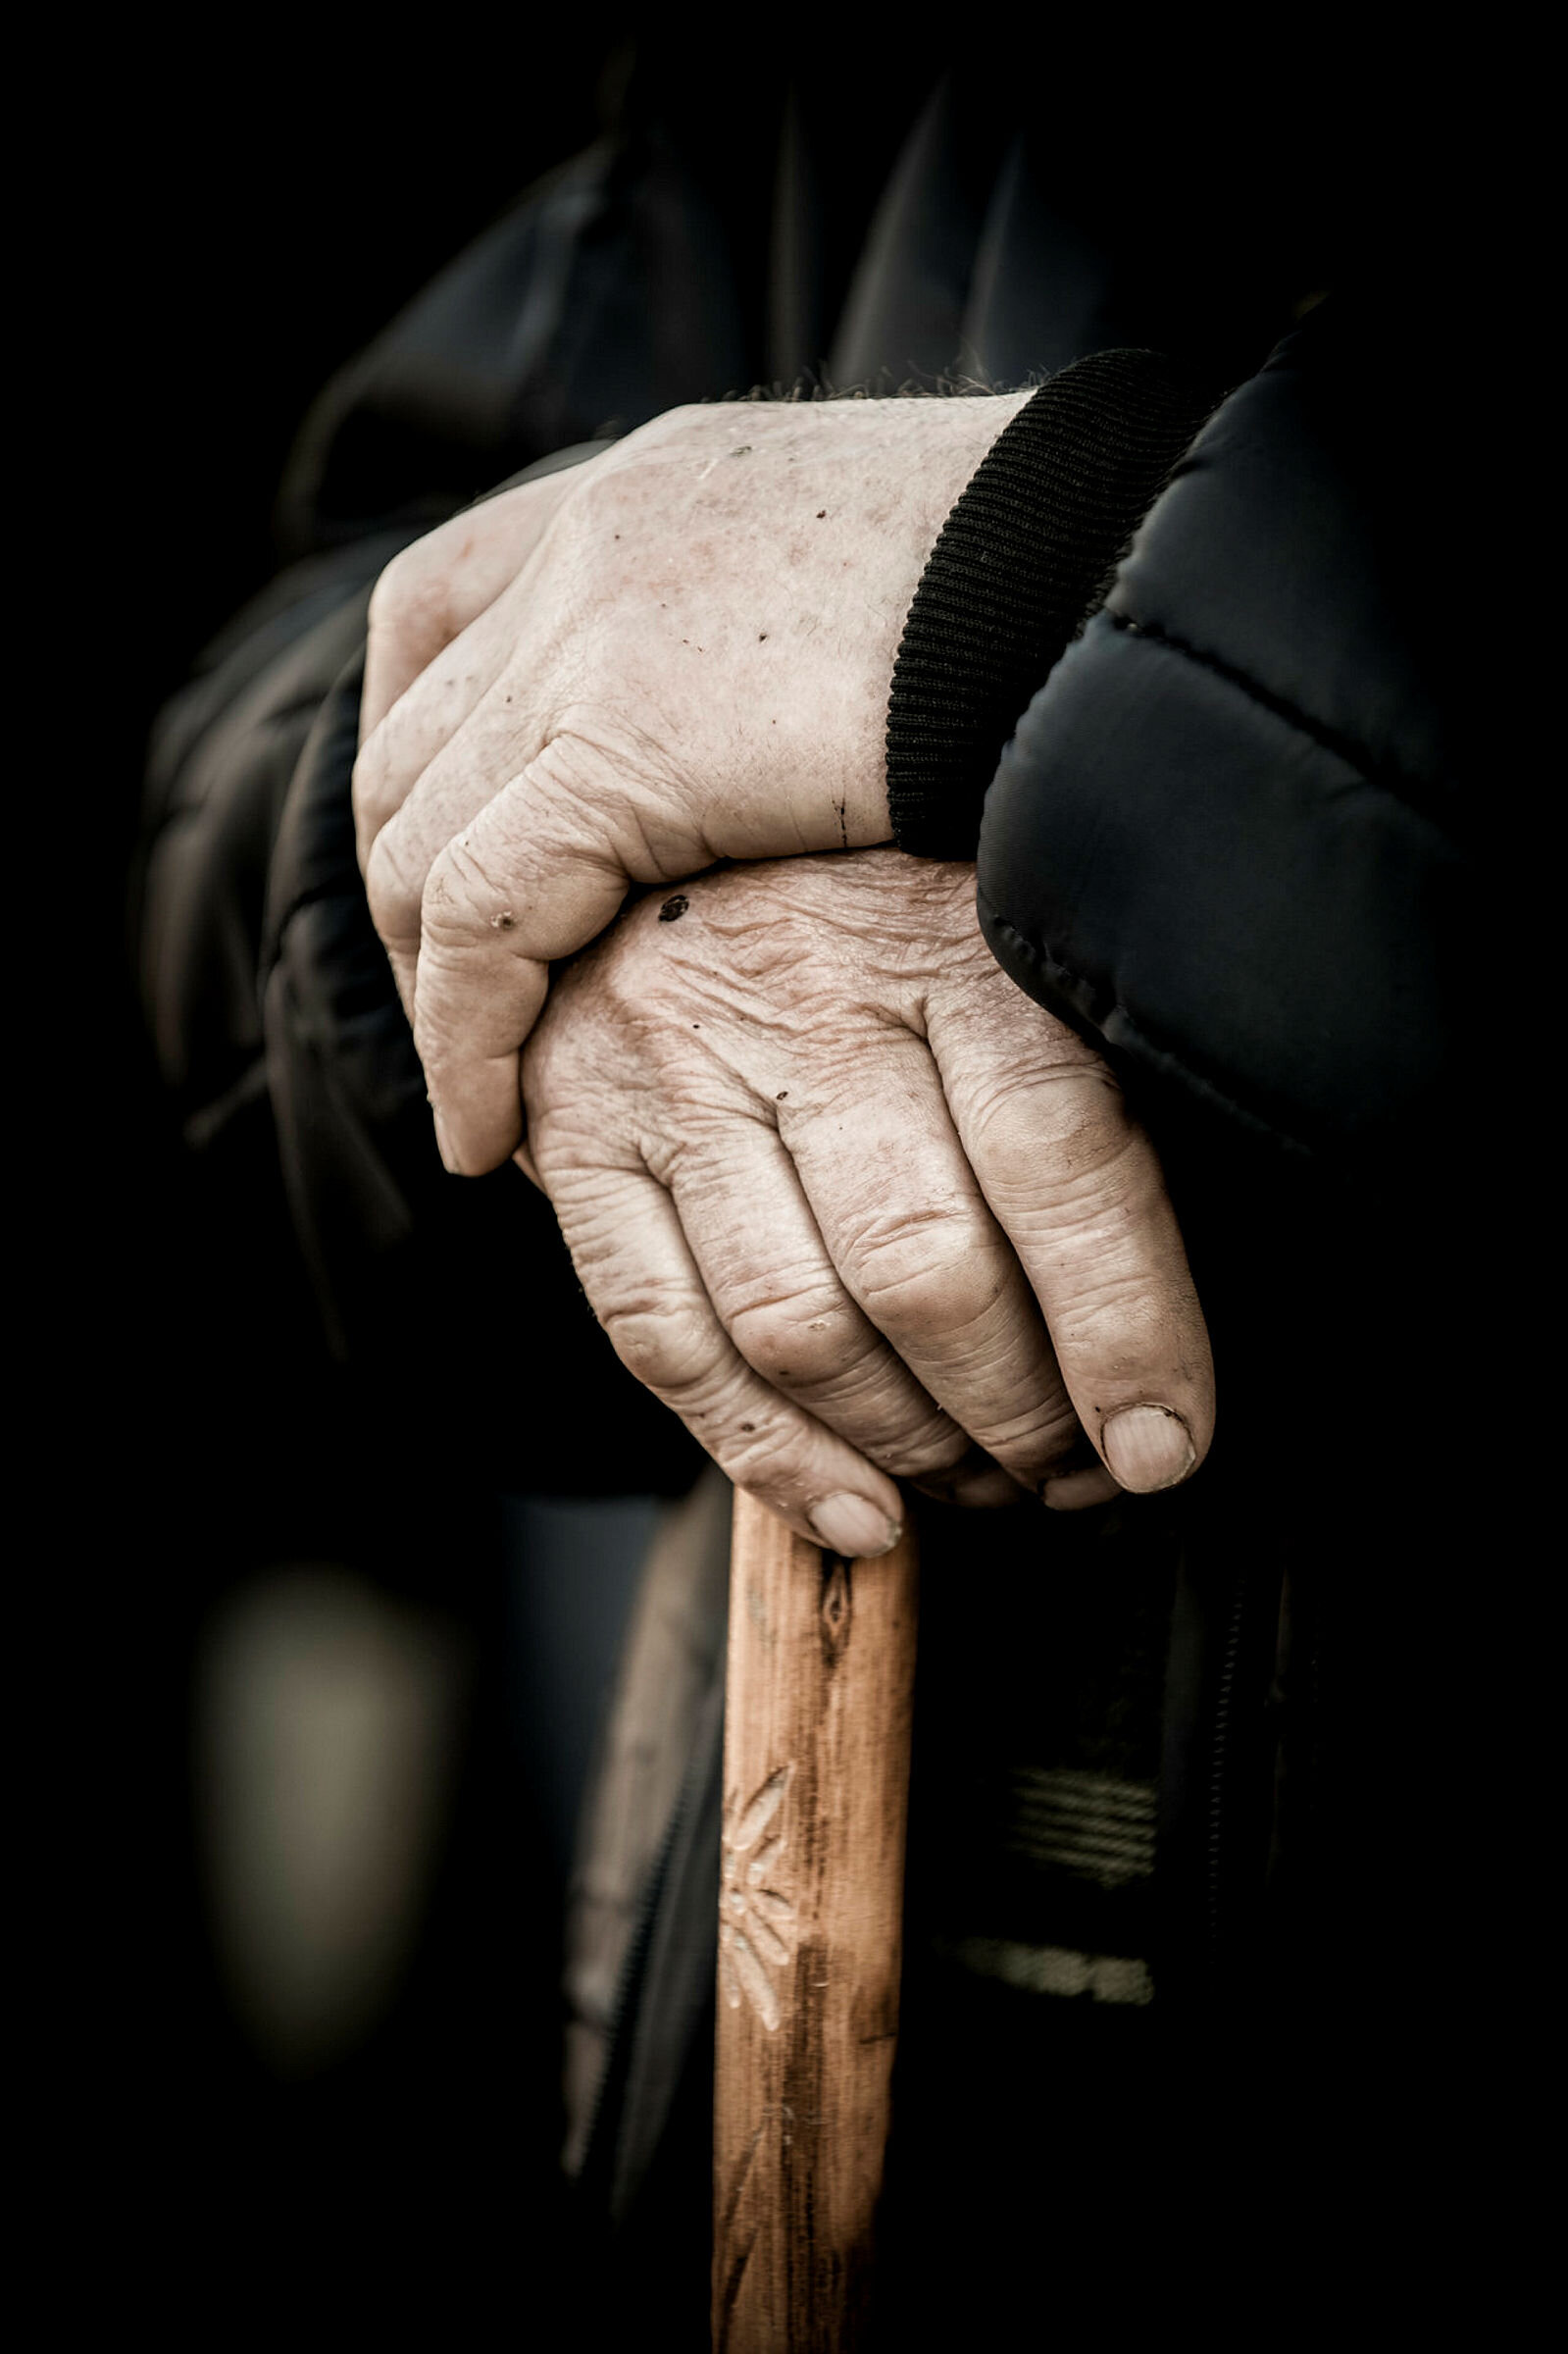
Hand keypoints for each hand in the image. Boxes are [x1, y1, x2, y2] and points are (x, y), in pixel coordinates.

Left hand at [353, 393, 1030, 1173]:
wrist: (1126, 561)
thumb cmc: (1064, 598)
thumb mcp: (892, 602)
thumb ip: (793, 656)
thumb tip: (804, 753)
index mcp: (650, 489)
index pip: (445, 609)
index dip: (428, 756)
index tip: (452, 878)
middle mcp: (594, 542)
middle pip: (414, 739)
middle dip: (410, 895)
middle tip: (462, 1022)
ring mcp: (594, 628)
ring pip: (423, 840)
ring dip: (432, 987)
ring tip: (479, 1105)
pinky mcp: (623, 738)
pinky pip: (482, 920)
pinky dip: (467, 1039)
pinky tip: (495, 1134)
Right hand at [523, 851, 1213, 1548]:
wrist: (664, 803)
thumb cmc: (895, 906)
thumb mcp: (1016, 940)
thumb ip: (1087, 1085)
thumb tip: (1165, 1320)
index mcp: (950, 927)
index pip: (1059, 1158)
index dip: (1125, 1331)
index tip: (1164, 1442)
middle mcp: (802, 984)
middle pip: (925, 1267)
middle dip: (1020, 1417)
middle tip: (1073, 1471)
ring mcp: (671, 1058)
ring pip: (798, 1326)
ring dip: (908, 1448)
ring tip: (980, 1482)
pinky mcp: (574, 1126)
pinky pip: (662, 1338)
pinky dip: (768, 1457)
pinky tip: (858, 1513)